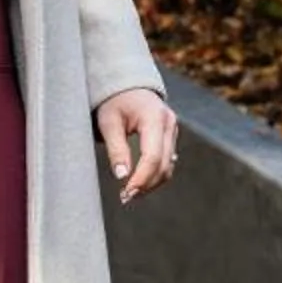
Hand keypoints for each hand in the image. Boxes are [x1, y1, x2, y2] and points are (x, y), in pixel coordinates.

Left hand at [96, 88, 177, 203]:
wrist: (126, 84)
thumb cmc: (114, 100)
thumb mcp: (109, 122)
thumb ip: (116, 149)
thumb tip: (122, 176)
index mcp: (154, 117)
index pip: (152, 157)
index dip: (141, 179)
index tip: (126, 192)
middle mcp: (169, 123)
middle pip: (163, 164)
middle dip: (146, 184)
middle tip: (125, 197)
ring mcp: (172, 130)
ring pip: (168, 166)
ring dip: (151, 183)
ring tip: (130, 193)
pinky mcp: (170, 136)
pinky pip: (167, 161)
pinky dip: (155, 174)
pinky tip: (139, 182)